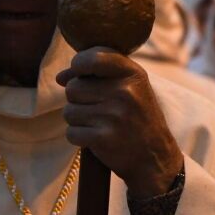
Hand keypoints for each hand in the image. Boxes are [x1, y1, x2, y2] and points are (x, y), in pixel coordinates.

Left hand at [56, 50, 183, 200]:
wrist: (154, 157)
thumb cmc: (137, 116)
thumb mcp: (131, 86)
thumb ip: (98, 73)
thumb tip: (60, 78)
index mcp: (133, 74)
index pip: (93, 57)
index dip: (78, 64)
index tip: (79, 73)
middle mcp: (124, 92)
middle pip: (73, 88)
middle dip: (78, 100)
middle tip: (97, 109)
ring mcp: (114, 115)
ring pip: (69, 111)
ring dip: (78, 120)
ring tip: (98, 124)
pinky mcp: (104, 138)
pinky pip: (71, 132)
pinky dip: (78, 137)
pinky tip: (95, 138)